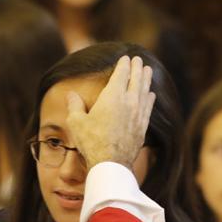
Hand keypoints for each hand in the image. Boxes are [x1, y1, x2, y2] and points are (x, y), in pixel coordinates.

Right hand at [66, 55, 154, 169]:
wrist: (111, 163)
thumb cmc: (91, 141)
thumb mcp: (76, 122)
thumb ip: (75, 105)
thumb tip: (71, 94)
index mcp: (113, 96)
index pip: (121, 74)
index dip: (124, 64)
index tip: (126, 58)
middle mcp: (129, 101)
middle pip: (136, 79)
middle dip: (137, 68)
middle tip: (139, 60)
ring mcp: (138, 114)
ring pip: (145, 91)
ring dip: (146, 79)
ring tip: (148, 71)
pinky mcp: (142, 126)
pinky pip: (148, 107)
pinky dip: (149, 98)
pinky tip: (151, 95)